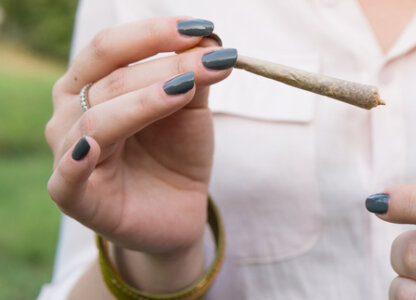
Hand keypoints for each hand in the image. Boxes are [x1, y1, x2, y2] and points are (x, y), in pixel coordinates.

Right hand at [46, 17, 235, 258]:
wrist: (177, 212)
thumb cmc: (175, 154)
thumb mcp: (189, 109)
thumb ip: (193, 76)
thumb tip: (208, 39)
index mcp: (89, 85)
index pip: (111, 48)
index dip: (153, 34)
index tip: (201, 28)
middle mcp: (70, 114)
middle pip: (110, 80)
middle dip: (165, 67)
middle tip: (211, 60)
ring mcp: (68, 155)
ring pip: (98, 121)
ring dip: (144, 102)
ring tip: (185, 90)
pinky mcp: (76, 199)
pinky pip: (66, 179)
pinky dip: (75, 162)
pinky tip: (92, 147)